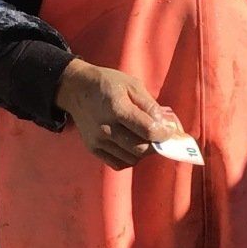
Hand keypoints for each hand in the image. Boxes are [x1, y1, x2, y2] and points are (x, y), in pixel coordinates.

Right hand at [55, 59, 178, 169]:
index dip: (164, 134)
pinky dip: (130, 158)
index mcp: (117, 108)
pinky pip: (118, 164)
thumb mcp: (132, 85)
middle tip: (159, 137)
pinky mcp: (93, 148)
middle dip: (156, 145)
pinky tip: (132, 146)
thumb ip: (150, 106)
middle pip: (141, 148)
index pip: (148, 130)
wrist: (76, 89)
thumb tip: (167, 126)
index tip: (169, 131)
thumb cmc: (108, 83)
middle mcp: (106, 128)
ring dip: (144, 152)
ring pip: (131, 158)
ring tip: (145, 139)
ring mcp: (98, 140)